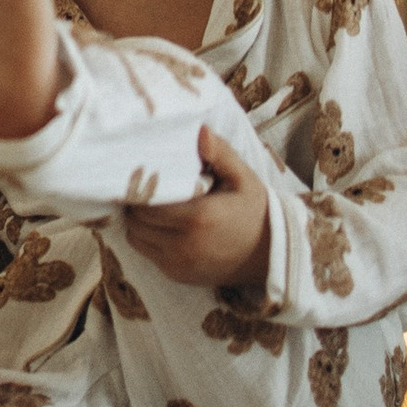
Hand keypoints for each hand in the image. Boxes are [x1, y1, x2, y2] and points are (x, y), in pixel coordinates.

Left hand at [122, 129, 273, 289]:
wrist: (270, 255)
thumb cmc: (254, 211)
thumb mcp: (242, 178)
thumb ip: (220, 153)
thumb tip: (200, 130)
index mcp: (198, 217)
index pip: (146, 203)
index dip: (141, 188)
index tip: (144, 175)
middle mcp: (185, 244)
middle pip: (136, 221)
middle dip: (137, 204)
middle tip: (146, 189)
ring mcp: (180, 264)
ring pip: (136, 239)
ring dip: (140, 223)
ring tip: (153, 207)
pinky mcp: (178, 276)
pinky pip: (148, 254)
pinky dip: (149, 240)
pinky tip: (164, 226)